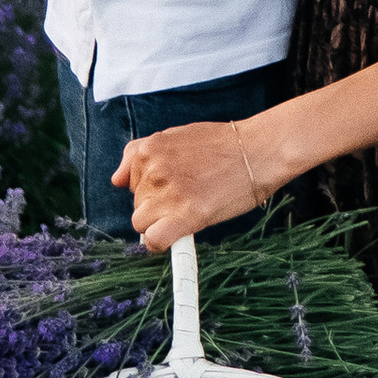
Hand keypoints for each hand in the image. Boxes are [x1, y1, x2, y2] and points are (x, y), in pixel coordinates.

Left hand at [115, 116, 285, 249]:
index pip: (129, 181)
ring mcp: (167, 193)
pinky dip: (161, 242)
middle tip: (188, 195)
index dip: (151, 188)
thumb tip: (116, 180)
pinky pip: (153, 240)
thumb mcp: (177, 135)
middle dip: (157, 204)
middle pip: (136, 203)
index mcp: (149, 148)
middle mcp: (153, 169)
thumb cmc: (225, 144)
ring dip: (161, 222)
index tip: (172, 187)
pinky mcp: (184, 215)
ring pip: (142, 223)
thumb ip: (143, 155)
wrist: (260, 150)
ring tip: (189, 209)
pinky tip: (178, 233)